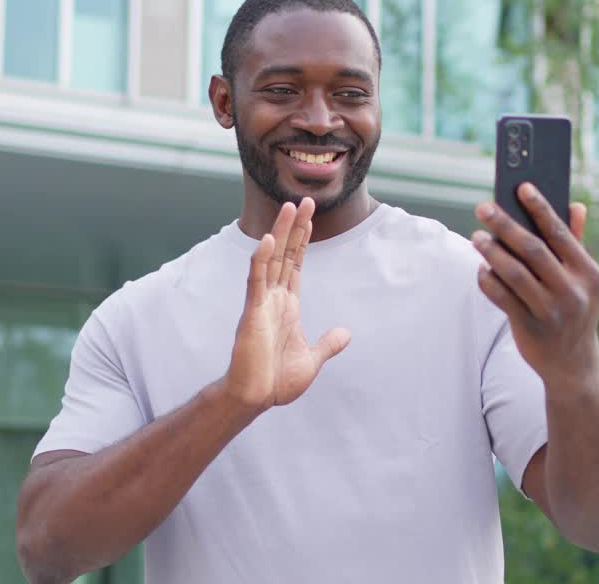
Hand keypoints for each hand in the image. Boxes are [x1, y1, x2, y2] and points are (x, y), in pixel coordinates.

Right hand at [223, 197, 351, 411]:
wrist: (255, 398)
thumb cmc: (276, 381)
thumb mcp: (312, 359)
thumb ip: (327, 344)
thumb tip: (346, 333)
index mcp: (287, 306)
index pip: (295, 265)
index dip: (302, 241)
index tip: (309, 218)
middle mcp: (274, 298)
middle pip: (285, 255)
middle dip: (295, 228)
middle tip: (304, 200)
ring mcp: (262, 303)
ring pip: (271, 260)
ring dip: (280, 233)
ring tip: (289, 207)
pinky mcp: (252, 313)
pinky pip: (256, 281)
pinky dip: (261, 260)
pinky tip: (267, 240)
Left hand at [472, 183, 598, 389]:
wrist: (573, 364)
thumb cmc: (574, 310)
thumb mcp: (584, 281)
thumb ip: (576, 243)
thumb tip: (577, 205)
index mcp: (589, 274)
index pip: (561, 233)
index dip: (540, 208)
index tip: (521, 187)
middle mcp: (573, 291)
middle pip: (533, 250)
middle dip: (506, 225)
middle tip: (483, 207)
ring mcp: (551, 311)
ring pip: (514, 273)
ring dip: (491, 252)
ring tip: (476, 236)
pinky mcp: (530, 327)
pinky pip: (502, 297)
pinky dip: (488, 280)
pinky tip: (481, 268)